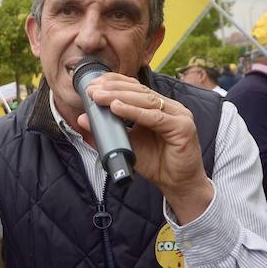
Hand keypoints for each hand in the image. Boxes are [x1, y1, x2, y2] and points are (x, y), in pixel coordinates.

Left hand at [80, 74, 212, 222]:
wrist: (178, 184)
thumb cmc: (157, 164)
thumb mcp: (126, 145)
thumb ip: (107, 132)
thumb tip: (83, 119)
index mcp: (159, 107)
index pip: (135, 87)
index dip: (114, 83)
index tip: (93, 84)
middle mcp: (170, 107)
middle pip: (139, 91)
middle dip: (113, 89)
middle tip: (92, 91)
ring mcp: (178, 115)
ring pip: (145, 101)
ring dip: (119, 97)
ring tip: (99, 97)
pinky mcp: (182, 127)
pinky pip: (154, 117)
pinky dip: (134, 112)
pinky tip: (117, 108)